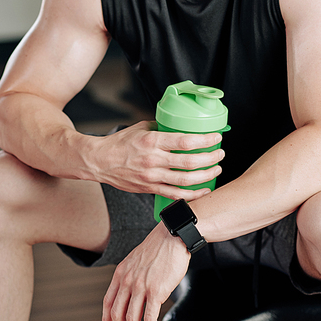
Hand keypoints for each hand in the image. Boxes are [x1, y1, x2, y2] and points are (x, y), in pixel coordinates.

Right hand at [93, 121, 224, 199]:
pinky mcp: (149, 188)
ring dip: (206, 176)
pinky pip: (176, 195)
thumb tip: (181, 126)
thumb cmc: (120, 143)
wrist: (99, 161)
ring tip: (216, 169)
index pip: (185, 141)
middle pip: (190, 162)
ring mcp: (152, 176)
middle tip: (220, 153)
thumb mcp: (142, 128)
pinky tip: (204, 189)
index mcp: (152, 141)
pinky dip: (193, 194)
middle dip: (210, 158)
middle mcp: (153, 159)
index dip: (205, 140)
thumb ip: (162, 128)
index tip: (216, 137)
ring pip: (186, 180)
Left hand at [102, 223, 189, 320]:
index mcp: (121, 273)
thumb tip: (129, 291)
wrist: (174, 236)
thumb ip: (129, 274)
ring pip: (132, 320)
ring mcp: (141, 286)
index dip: (106, 320)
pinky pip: (149, 320)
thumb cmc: (159, 247)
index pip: (107, 302)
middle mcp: (128, 280)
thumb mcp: (135, 259)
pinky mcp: (156, 292)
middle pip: (117, 314)